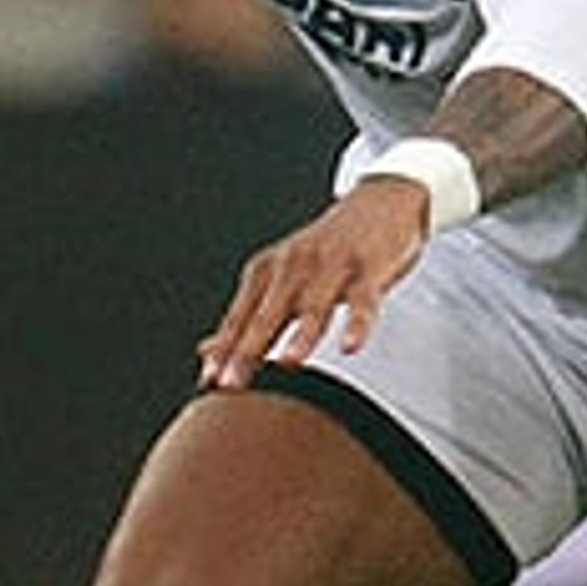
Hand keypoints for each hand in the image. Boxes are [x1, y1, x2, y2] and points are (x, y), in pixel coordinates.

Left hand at [191, 179, 432, 387]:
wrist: (380, 202)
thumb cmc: (328, 249)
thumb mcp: (282, 278)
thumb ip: (248, 316)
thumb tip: (206, 350)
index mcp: (268, 269)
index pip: (240, 316)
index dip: (223, 348)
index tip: (209, 380)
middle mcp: (294, 265)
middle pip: (268, 313)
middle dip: (249, 349)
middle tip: (233, 383)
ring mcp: (332, 264)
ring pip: (314, 306)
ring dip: (301, 336)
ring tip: (288, 364)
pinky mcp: (369, 267)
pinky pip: (363, 300)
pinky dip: (357, 323)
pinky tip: (349, 345)